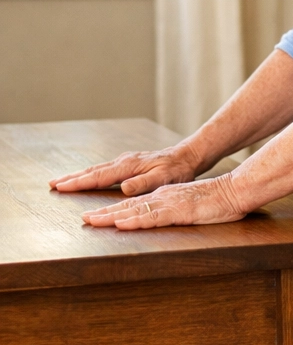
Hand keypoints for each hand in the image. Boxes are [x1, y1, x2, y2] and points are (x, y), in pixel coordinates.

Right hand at [49, 144, 202, 195]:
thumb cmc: (177, 170)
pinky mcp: (129, 163)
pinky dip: (91, 174)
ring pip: (97, 169)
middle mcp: (124, 162)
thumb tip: (124, 188)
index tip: (61, 187)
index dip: (79, 183)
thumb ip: (145, 183)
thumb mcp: (164, 178)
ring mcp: (126, 161)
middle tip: (51, 184)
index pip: (99, 177)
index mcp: (129, 167)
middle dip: (71, 178)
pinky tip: (86, 178)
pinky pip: (105, 170)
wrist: (187, 156)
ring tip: (62, 182)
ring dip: (78, 176)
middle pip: (93, 171)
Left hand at [80, 174, 247, 229]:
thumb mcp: (191, 206)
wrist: (235, 190)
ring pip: (135, 211)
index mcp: (164, 197)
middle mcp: (162, 198)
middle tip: (84, 219)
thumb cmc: (218, 200)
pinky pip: (153, 217)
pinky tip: (122, 224)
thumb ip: (176, 210)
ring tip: (93, 221)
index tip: (95, 216)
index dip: (113, 211)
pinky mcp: (179, 212)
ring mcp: (169, 204)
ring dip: (112, 217)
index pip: (134, 204)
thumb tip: (162, 217)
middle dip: (104, 213)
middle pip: (128, 206)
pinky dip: (135, 221)